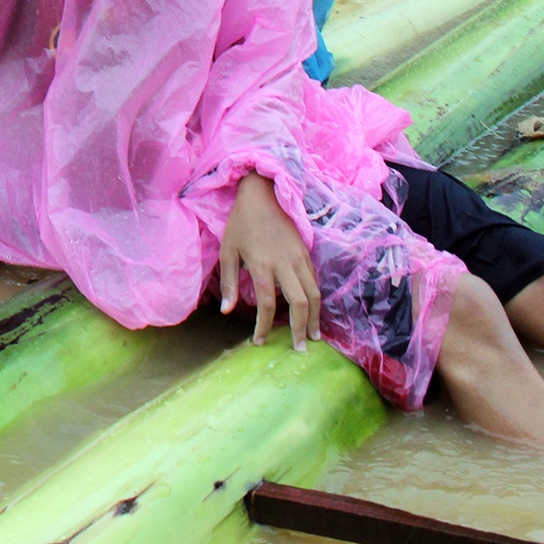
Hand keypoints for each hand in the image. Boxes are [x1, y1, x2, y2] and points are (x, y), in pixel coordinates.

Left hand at [219, 172, 320, 350]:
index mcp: (262, 265)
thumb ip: (230, 283)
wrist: (263, 195)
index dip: (263, 326)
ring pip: (314, 294)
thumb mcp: (228, 251)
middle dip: (300, 329)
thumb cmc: (241, 224)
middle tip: (299, 349)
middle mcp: (285, 264)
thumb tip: (227, 312)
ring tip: (312, 336)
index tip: (259, 342)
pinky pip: (315, 282)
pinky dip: (316, 300)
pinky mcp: (307, 253)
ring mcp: (299, 259)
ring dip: (315, 318)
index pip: (266, 304)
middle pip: (300, 303)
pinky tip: (312, 313)